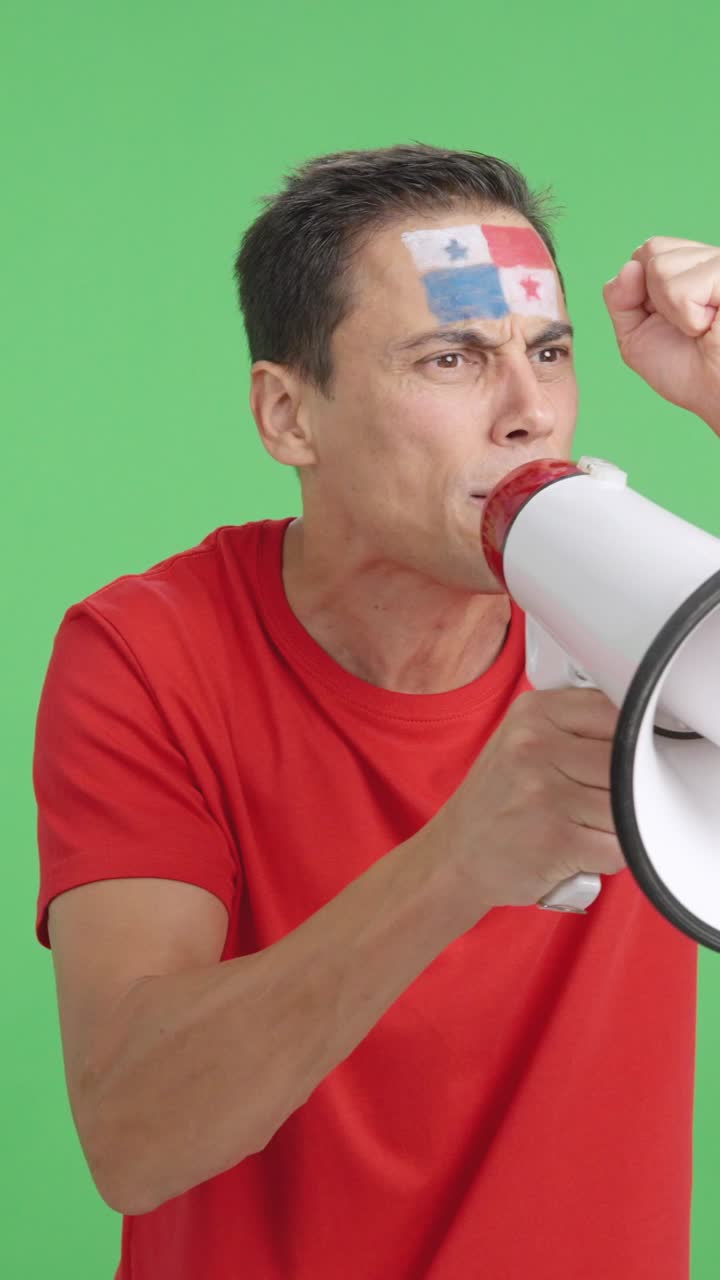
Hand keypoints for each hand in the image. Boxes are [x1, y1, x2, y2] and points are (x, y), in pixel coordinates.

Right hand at [429, 688, 627, 909]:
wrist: (455, 854)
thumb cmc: (498, 798)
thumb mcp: (523, 740)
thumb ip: (574, 725)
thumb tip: (641, 727)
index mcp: (534, 712)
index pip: (616, 711)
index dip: (632, 739)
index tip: (628, 755)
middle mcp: (536, 746)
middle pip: (626, 761)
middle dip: (626, 786)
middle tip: (600, 799)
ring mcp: (546, 793)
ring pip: (627, 804)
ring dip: (619, 823)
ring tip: (588, 824)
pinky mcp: (557, 840)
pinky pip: (618, 846)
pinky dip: (610, 854)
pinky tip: (584, 849)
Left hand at [602, 236, 719, 436]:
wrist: (719, 396)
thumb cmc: (688, 371)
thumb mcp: (636, 335)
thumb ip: (619, 299)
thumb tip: (627, 267)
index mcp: (690, 265)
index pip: (646, 251)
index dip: (642, 291)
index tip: (669, 321)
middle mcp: (708, 257)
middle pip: (650, 251)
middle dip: (656, 299)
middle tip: (688, 325)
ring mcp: (719, 263)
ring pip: (661, 268)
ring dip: (673, 312)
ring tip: (703, 327)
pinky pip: (681, 289)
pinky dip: (688, 318)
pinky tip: (712, 326)